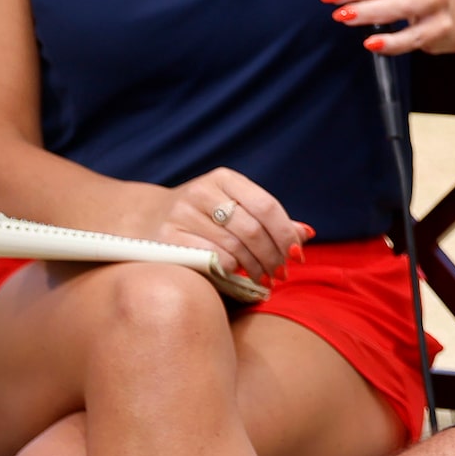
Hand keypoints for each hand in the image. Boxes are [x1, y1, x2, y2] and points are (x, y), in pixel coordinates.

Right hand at [145, 167, 311, 282]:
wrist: (148, 218)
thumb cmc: (205, 215)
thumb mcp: (236, 207)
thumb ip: (269, 220)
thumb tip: (306, 234)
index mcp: (224, 178)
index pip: (267, 206)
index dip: (286, 234)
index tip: (297, 255)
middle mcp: (201, 192)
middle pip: (252, 229)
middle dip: (273, 256)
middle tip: (281, 272)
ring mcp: (182, 214)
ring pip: (234, 247)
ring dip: (255, 268)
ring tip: (263, 277)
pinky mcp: (168, 238)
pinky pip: (212, 259)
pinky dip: (231, 271)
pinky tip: (237, 274)